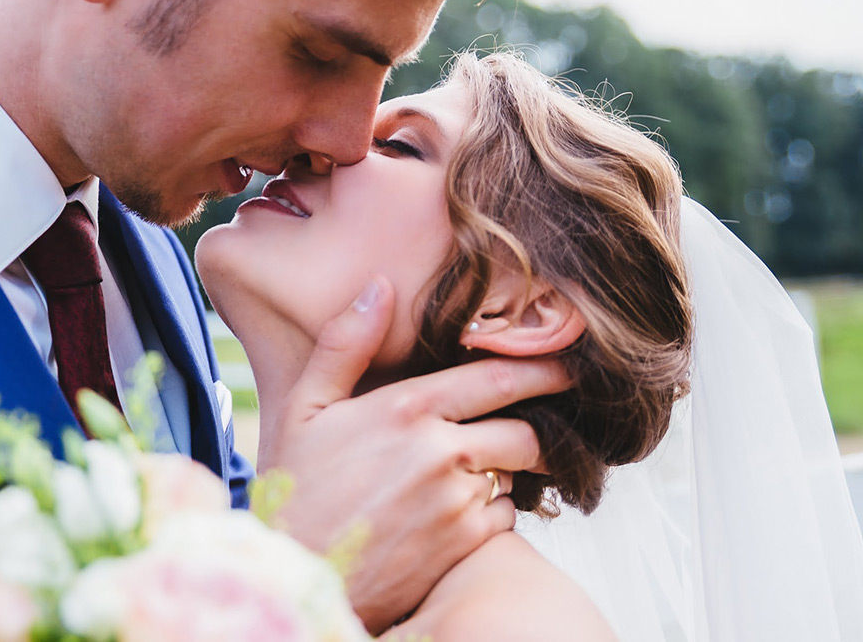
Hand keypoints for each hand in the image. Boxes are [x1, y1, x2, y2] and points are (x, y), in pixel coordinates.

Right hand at [258, 277, 568, 632]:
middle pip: (525, 431)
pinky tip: (462, 506)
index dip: (543, 369)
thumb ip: (345, 344)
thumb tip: (379, 286)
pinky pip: (503, 517)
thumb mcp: (305, 407)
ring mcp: (455, 503)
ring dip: (510, 468)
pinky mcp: (461, 547)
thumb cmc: (296, 489)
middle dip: (545, 425)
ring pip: (514, 474)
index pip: (499, 378)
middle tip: (554, 419)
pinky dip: (495, 507)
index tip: (568, 363)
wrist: (294, 575)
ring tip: (488, 464)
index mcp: (407, 410)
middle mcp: (440, 454)